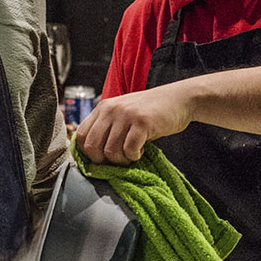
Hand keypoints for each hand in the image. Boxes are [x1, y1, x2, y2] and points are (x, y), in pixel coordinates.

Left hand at [76, 84, 191, 163]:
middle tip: (119, 160)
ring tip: (132, 153)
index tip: (103, 158)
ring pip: (110, 151)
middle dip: (103, 160)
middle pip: (92, 146)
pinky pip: (129, 149)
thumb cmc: (150, 112)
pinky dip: (134, 156)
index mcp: (102, 108)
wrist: (179, 99)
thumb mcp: (123, 114)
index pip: (81, 135)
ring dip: (122, 160)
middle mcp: (110, 109)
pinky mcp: (142, 122)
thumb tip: (93, 156)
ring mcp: (126, 114)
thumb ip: (107, 128)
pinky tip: (142, 151)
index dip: (89, 153)